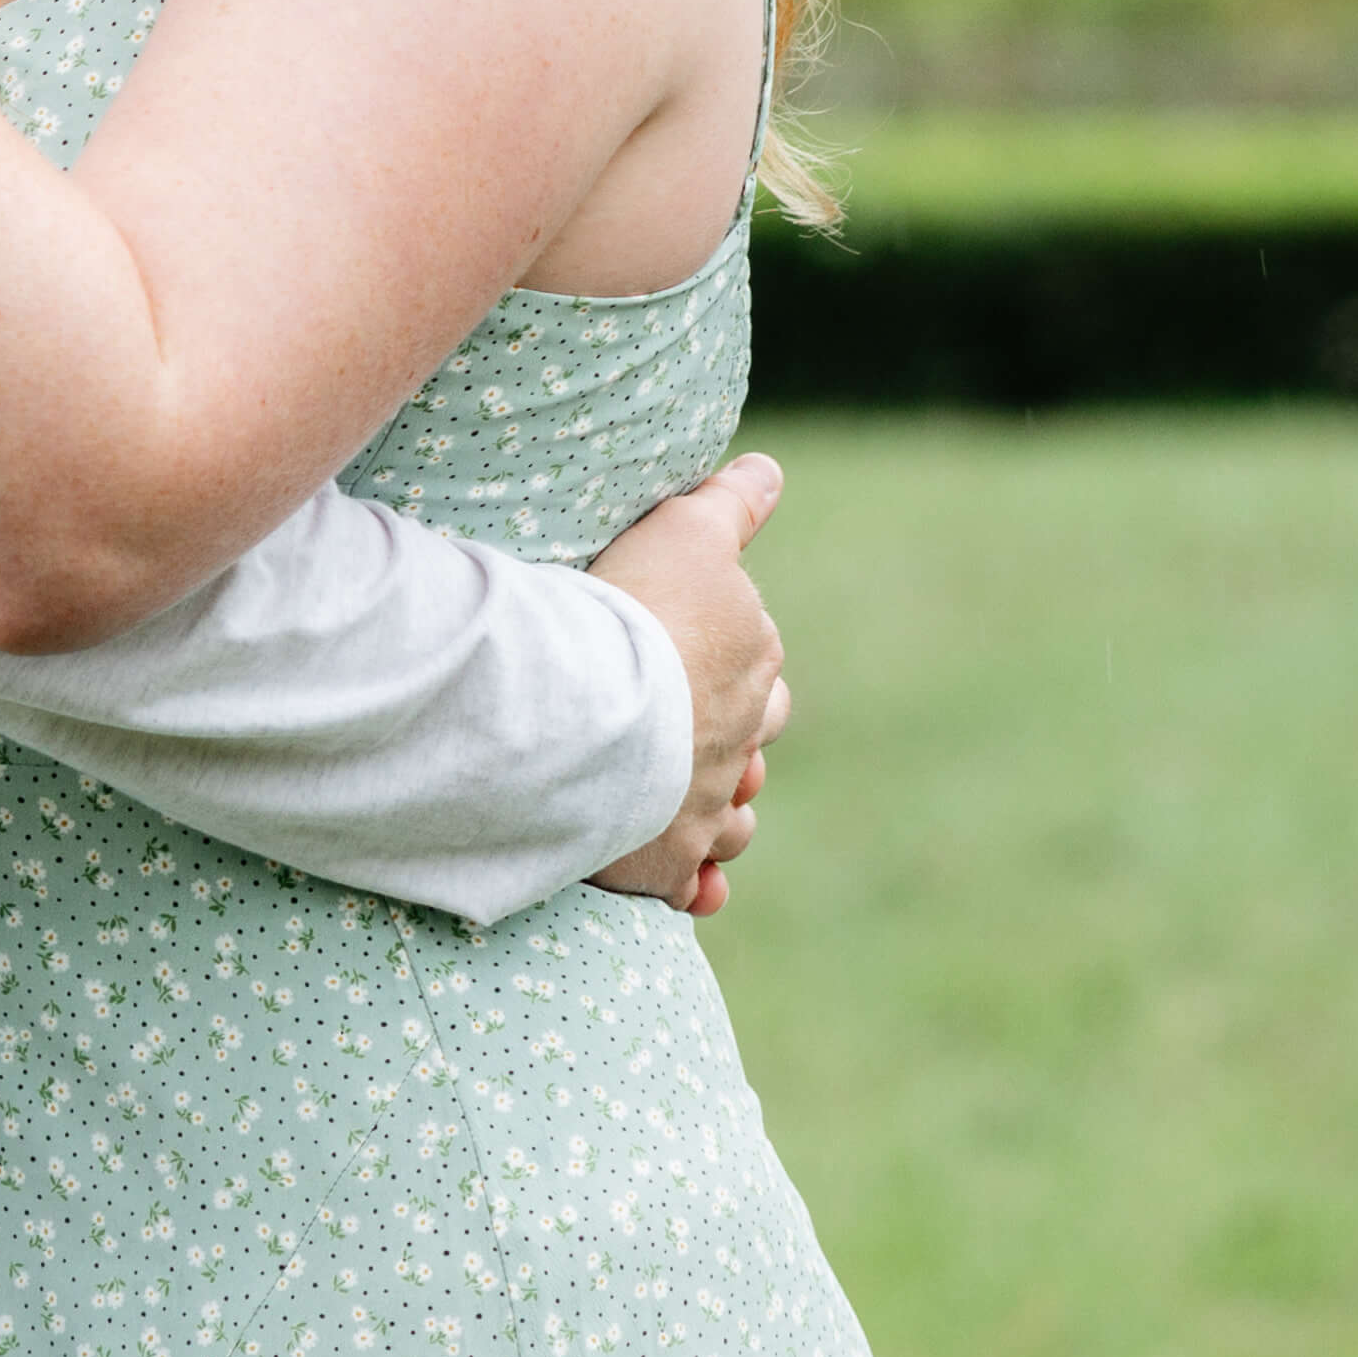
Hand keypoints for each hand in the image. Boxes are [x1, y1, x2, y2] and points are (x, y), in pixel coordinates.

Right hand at [585, 452, 788, 915]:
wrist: (588, 709)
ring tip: (675, 799)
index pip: (757, 656)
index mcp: (754, 665)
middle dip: (732, 736)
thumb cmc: (636, 609)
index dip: (725, 652)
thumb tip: (769, 471)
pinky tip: (691, 885)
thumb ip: (730, 504)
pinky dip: (696, 882)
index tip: (685, 644)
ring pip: (732, 816)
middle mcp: (741, 741)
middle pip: (753, 742)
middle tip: (684, 724)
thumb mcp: (683, 532)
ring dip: (714, 809)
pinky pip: (693, 883)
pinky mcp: (667, 864)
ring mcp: (705, 807)